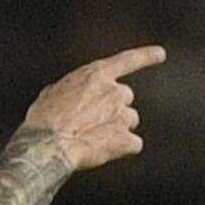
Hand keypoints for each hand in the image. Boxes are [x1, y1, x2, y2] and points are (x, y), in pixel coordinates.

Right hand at [22, 45, 165, 170]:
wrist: (47, 145)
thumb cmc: (44, 120)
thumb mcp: (52, 92)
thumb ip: (72, 89)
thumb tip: (72, 95)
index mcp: (96, 75)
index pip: (127, 61)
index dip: (145, 56)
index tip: (160, 54)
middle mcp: (115, 92)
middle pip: (125, 98)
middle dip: (114, 108)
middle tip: (93, 121)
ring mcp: (123, 115)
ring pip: (129, 121)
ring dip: (117, 129)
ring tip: (94, 138)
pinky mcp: (126, 139)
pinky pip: (133, 144)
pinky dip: (123, 148)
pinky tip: (104, 151)